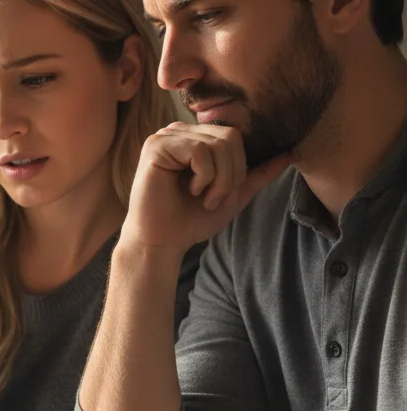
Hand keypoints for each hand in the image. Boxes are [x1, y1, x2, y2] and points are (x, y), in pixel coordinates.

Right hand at [123, 122, 290, 252]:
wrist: (162, 242)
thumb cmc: (190, 220)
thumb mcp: (232, 195)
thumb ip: (257, 174)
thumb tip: (289, 153)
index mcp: (194, 139)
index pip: (235, 136)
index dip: (239, 167)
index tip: (223, 196)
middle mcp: (179, 132)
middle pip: (230, 137)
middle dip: (231, 175)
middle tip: (215, 199)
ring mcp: (166, 137)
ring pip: (218, 144)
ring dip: (219, 180)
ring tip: (204, 198)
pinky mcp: (156, 146)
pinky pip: (199, 151)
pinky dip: (203, 177)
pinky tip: (190, 191)